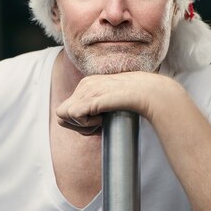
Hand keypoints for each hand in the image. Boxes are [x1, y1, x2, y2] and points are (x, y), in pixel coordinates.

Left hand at [56, 71, 177, 133]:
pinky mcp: (89, 97)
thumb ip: (99, 109)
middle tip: (98, 125)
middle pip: (61, 113)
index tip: (99, 124)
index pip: (68, 107)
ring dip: (80, 126)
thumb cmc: (137, 101)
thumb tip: (91, 123)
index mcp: (88, 84)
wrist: (149, 93)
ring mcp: (85, 90)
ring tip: (100, 122)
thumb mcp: (112, 103)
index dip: (80, 122)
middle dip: (77, 126)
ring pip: (62, 116)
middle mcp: (84, 85)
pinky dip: (86, 124)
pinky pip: (73, 116)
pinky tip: (102, 119)